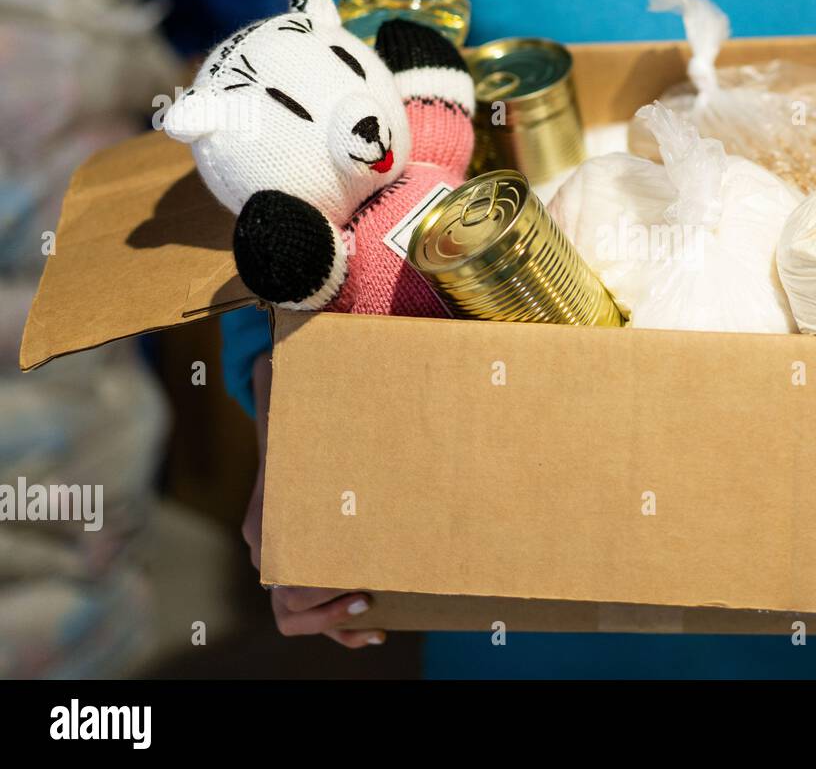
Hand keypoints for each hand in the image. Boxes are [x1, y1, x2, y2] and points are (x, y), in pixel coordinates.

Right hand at [244, 352, 385, 647]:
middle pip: (288, 601)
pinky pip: (312, 623)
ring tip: (370, 614)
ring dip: (330, 624)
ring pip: (295, 618)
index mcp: (265, 526)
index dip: (309, 587)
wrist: (300, 455)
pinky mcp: (308, 582)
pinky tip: (377, 631)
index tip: (354, 582)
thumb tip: (267, 354)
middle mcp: (271, 557)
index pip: (275, 568)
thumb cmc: (299, 440)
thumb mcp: (289, 419)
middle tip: (365, 596)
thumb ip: (277, 393)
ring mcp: (288, 574)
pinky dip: (340, 633)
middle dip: (325, 608)